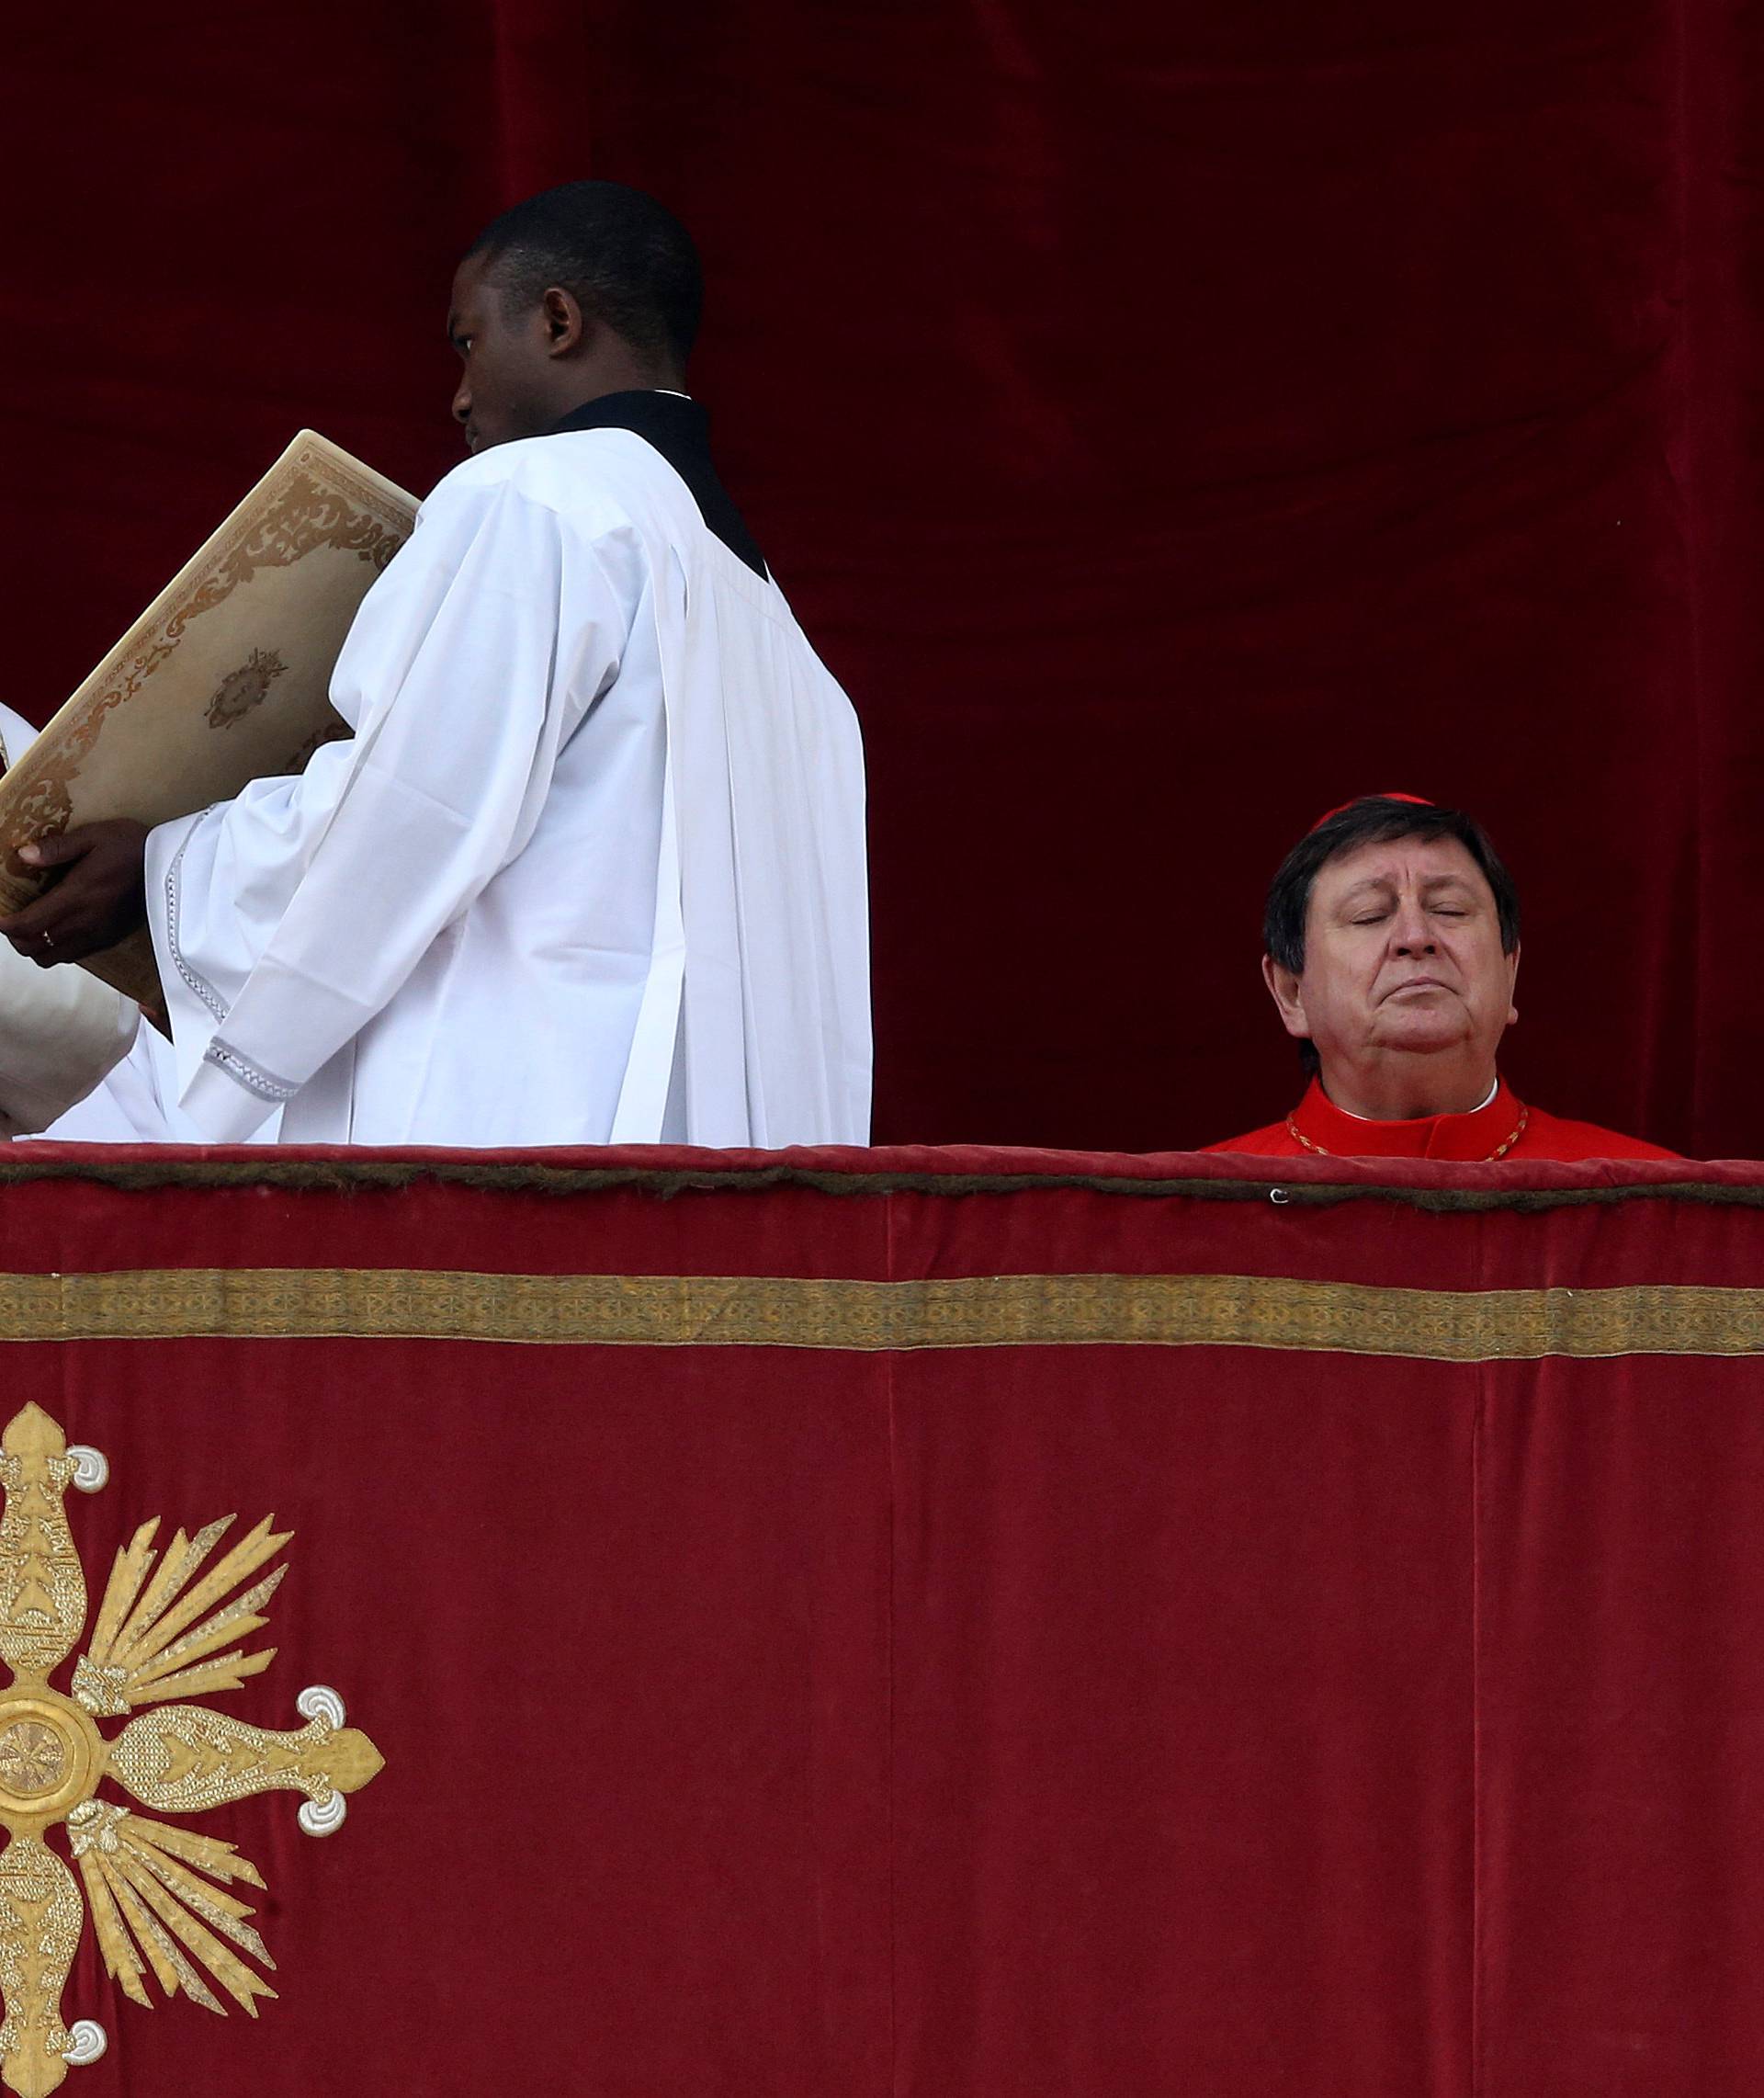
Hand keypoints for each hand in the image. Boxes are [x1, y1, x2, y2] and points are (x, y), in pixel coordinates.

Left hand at [0, 820, 150, 965]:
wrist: (173, 868)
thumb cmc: (132, 847)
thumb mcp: (94, 836)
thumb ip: (56, 848)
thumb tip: (23, 855)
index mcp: (74, 898)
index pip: (27, 926)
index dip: (5, 925)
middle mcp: (82, 924)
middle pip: (33, 948)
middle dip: (16, 937)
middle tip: (13, 919)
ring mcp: (96, 936)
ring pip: (51, 957)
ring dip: (36, 946)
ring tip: (34, 927)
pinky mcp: (109, 939)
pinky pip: (73, 956)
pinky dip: (57, 948)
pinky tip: (60, 929)